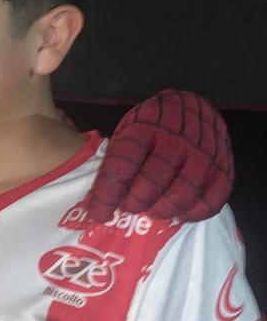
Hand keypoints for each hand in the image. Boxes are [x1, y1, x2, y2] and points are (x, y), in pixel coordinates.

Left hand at [87, 90, 233, 222]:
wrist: (193, 107)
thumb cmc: (152, 125)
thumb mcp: (129, 129)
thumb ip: (118, 159)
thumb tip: (98, 200)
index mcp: (146, 125)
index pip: (123, 163)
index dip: (108, 192)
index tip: (98, 213)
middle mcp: (176, 138)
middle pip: (155, 177)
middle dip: (137, 200)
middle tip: (129, 208)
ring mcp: (204, 152)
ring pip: (184, 190)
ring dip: (164, 208)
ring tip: (152, 212)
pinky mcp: (223, 167)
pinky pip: (212, 198)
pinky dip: (193, 212)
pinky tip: (179, 214)